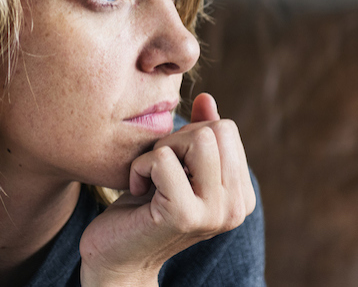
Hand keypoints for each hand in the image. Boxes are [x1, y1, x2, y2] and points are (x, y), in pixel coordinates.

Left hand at [79, 93, 256, 285]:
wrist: (116, 258)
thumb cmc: (143, 209)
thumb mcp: (176, 167)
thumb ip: (198, 136)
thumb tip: (207, 99)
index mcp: (241, 196)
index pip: (227, 129)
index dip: (189, 136)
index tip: (172, 167)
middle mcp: (236, 207)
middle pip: (216, 129)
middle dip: (177, 138)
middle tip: (158, 170)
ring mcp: (214, 213)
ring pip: (198, 139)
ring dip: (162, 150)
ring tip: (151, 178)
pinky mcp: (185, 215)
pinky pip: (163, 159)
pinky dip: (140, 167)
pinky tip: (137, 191)